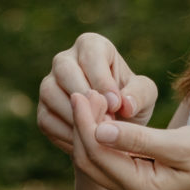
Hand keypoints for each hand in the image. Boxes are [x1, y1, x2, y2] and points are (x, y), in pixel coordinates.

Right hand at [37, 32, 158, 156]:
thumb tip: (125, 104)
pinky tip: (86, 143)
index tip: (116, 104)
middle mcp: (65, 60)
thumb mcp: (145, 96)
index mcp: (92, 46)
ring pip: (50, 93)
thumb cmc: (132, 102)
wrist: (117, 127)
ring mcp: (49, 85)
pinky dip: (66, 133)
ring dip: (74, 115)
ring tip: (99, 133)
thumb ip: (139, 94)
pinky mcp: (43, 110)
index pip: (91, 55)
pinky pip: (46, 119)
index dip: (102, 80)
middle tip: (104, 119)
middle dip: (84, 96)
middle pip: (64, 70)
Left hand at [71, 93, 189, 189]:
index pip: (97, 154)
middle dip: (82, 126)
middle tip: (85, 92)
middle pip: (89, 160)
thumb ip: (138, 140)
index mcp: (141, 189)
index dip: (85, 123)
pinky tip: (106, 114)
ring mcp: (135, 189)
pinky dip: (103, 136)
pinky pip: (110, 157)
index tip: (84, 92)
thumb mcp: (179, 144)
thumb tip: (99, 129)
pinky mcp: (140, 179)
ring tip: (94, 100)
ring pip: (96, 159)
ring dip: (90, 130)